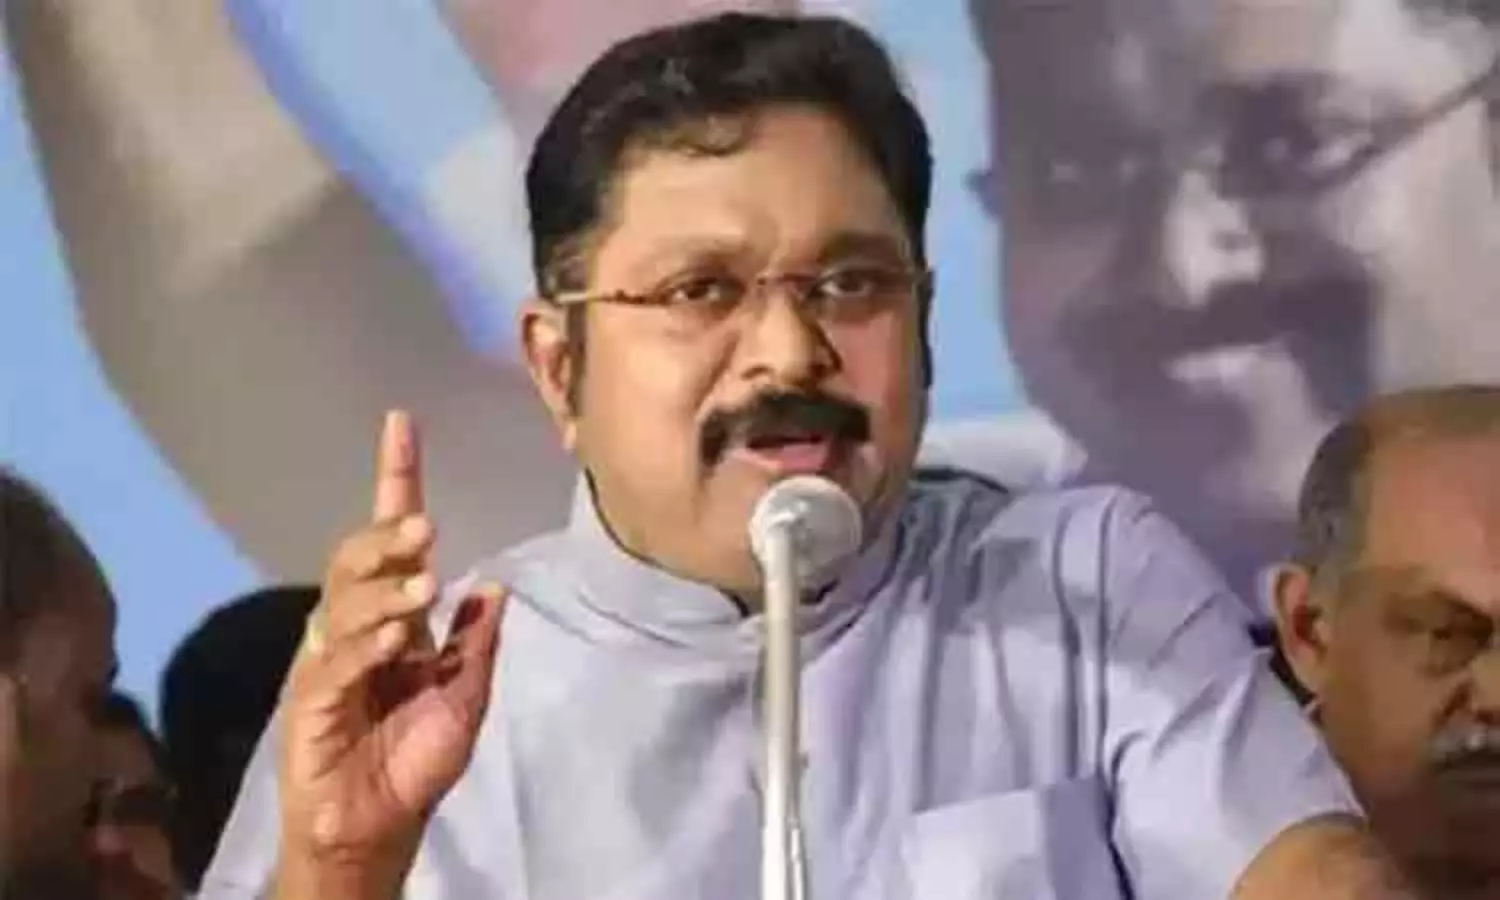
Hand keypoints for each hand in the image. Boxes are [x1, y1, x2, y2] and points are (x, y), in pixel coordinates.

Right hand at [275, 411, 503, 890]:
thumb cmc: (415, 763)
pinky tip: (391, 640)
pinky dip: (363, 644)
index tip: (402, 425)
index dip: (398, 481)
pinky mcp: (308, 699)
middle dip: (388, 535)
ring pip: (344, 600)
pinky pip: (333, 659)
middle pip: (358, 558)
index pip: (393, 537)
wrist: (376, 828)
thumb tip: (492, 587)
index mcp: (394, 619)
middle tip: (427, 529)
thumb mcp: (464, 700)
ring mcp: (326, 659)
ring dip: (384, 588)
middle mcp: (355, 627)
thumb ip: (474, 646)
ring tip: (424, 585)